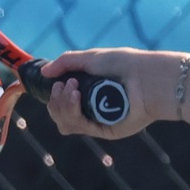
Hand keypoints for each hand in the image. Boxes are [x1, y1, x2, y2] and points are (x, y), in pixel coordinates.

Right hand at [33, 47, 171, 138]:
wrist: (145, 76)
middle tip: (66, 85)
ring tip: (74, 88)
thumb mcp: (90, 58)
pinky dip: (72, 111)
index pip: (62, 104)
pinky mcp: (105, 131)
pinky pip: (78, 127)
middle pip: (59, 116)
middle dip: (56, 101)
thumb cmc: (123, 64)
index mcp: (89, 94)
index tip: (56, 82)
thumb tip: (43, 72)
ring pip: (65, 124)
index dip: (54, 96)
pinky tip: (77, 96)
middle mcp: (92, 110)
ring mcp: (98, 121)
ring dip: (62, 105)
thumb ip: (65, 63)